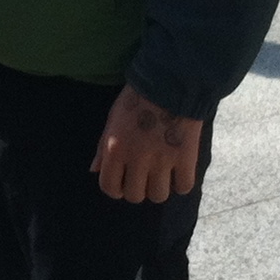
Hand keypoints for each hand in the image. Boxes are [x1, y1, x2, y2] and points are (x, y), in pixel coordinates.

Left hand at [90, 82, 202, 202]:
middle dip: (138, 189)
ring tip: (161, 175)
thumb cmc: (137, 100)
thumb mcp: (112, 120)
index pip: (109, 187)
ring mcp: (162, 160)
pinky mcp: (185, 158)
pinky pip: (184, 187)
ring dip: (159, 188)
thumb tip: (94, 170)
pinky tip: (179, 171)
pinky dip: (182, 183)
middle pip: (135, 195)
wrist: (170, 83)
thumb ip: (103, 148)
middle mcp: (137, 158)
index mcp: (115, 149)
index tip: (123, 183)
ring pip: (158, 195)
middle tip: (143, 177)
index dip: (116, 189)